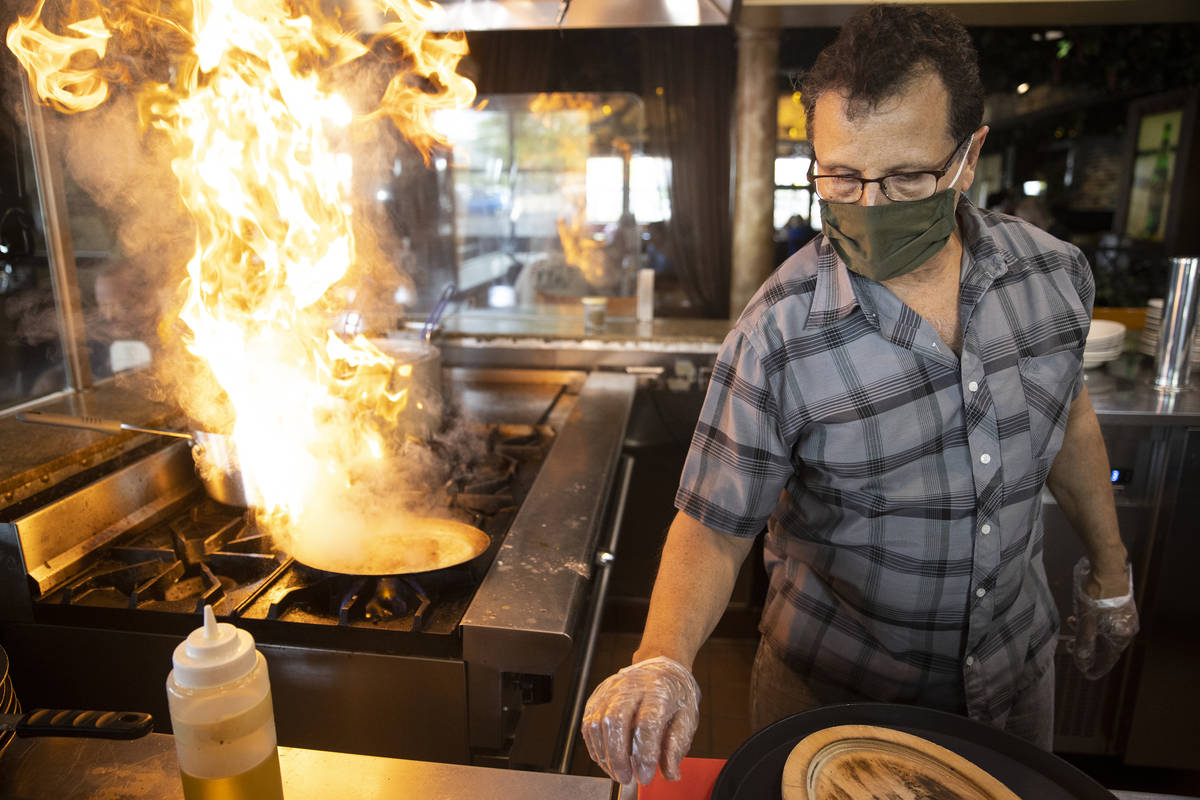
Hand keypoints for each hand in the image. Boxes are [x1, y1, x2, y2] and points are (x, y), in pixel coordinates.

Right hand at [581, 656, 699, 784]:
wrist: (661, 665)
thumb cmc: (674, 693)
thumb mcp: (687, 717)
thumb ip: (677, 745)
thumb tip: (670, 773)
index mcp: (658, 690)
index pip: (648, 723)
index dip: (645, 754)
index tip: (646, 776)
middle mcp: (631, 685)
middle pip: (615, 720)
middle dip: (618, 757)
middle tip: (626, 778)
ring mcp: (611, 689)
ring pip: (597, 723)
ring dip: (605, 755)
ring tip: (617, 772)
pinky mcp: (598, 695)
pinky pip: (588, 723)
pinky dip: (595, 746)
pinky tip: (607, 759)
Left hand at [1068, 557, 1138, 679]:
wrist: (1107, 566)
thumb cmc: (1098, 595)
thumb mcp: (1087, 621)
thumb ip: (1085, 642)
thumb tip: (1082, 660)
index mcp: (1122, 635)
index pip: (1109, 658)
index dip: (1095, 665)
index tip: (1084, 671)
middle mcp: (1127, 626)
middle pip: (1106, 643)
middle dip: (1087, 644)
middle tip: (1071, 643)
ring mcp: (1124, 614)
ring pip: (1103, 628)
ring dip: (1088, 629)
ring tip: (1072, 622)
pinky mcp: (1119, 602)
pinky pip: (1104, 618)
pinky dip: (1092, 619)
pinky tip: (1080, 612)